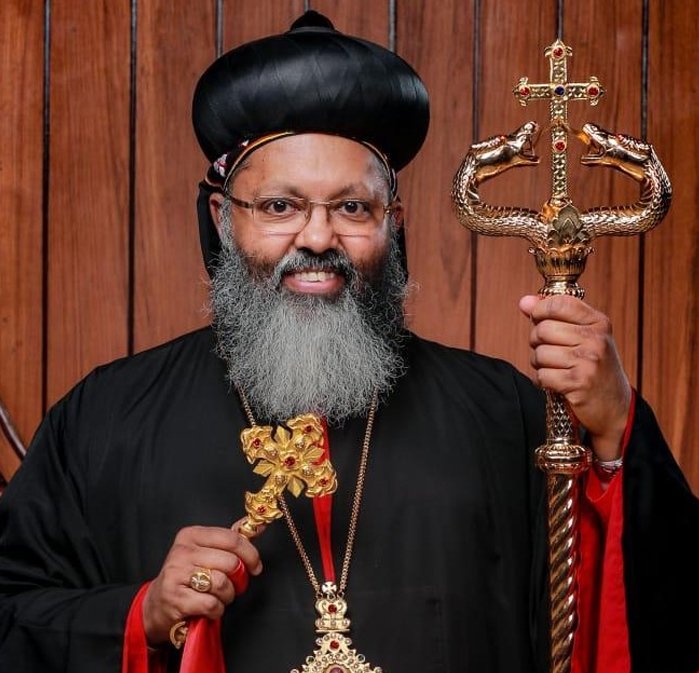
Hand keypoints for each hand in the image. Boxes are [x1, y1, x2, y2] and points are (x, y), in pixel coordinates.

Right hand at [142, 519, 262, 645]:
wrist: (157, 604)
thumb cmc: (187, 576)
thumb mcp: (205, 551)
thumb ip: (230, 540)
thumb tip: (258, 527)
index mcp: (192, 535)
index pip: (232, 539)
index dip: (250, 554)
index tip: (255, 567)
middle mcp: (182, 551)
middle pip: (230, 563)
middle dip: (237, 579)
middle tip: (231, 586)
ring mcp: (177, 574)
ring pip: (222, 583)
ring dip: (227, 596)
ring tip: (217, 596)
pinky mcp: (175, 598)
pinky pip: (211, 603)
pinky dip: (216, 609)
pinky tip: (209, 608)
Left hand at [519, 294, 631, 460]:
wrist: (615, 406)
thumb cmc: (594, 367)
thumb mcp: (582, 336)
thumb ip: (552, 316)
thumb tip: (524, 302)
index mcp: (598, 322)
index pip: (558, 303)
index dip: (540, 311)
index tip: (540, 320)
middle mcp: (595, 339)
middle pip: (542, 329)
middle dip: (537, 342)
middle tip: (550, 352)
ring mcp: (588, 361)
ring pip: (539, 353)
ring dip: (539, 364)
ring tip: (555, 368)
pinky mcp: (578, 383)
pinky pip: (542, 375)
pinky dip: (543, 381)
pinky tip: (556, 382)